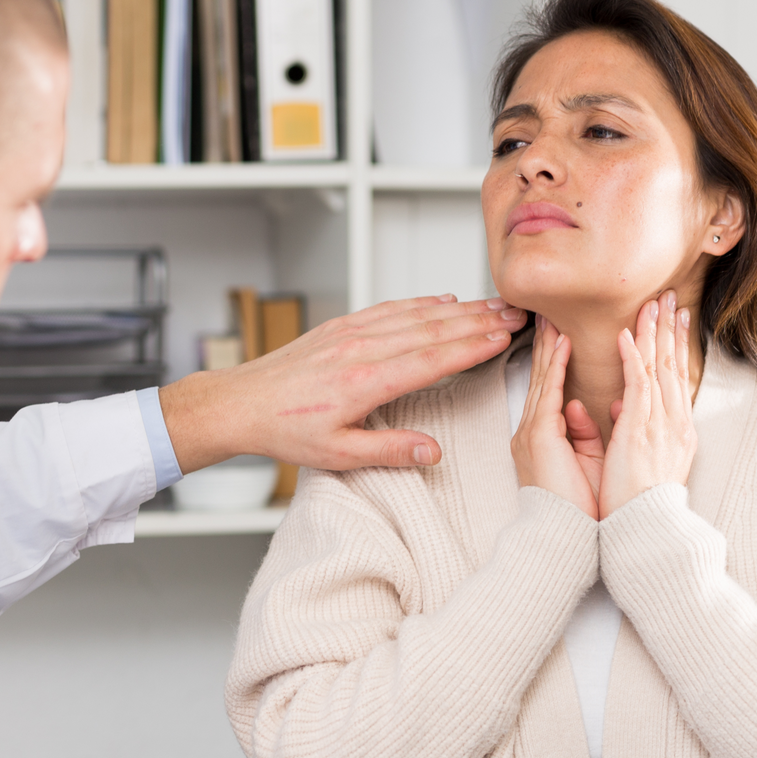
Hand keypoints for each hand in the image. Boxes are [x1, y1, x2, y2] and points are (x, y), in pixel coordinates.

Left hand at [159, 295, 525, 473]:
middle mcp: (360, 349)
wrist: (242, 403)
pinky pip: (389, 308)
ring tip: (493, 305)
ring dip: (458, 308)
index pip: (431, 359)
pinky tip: (443, 301)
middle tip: (515, 313)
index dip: (472, 347)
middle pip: (432, 329)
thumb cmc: (286, 432)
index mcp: (364, 382)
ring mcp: (350, 332)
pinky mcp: (341, 326)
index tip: (503, 337)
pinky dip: (421, 303)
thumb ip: (390, 451)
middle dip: (478, 320)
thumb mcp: (339, 455)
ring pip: (415, 314)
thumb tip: (434, 451)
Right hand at [510, 317, 606, 520]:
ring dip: (551, 345)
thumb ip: (585, 432)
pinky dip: (557, 366)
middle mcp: (532, 432)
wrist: (565, 535)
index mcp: (543, 439)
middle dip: (547, 344)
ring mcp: (532, 432)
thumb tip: (584, 406)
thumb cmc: (578, 508)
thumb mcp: (586, 461)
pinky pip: (548, 392)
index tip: (561, 335)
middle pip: (540, 377)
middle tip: (550, 313)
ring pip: (542, 378)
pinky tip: (563, 343)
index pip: (549, 390)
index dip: (555, 361)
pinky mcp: (539, 436)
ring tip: (555, 317)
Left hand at [598, 290, 697, 516]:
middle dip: (671, 330)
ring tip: (652, 304)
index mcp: (676, 431)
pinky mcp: (641, 431)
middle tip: (670, 298)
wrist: (644, 530)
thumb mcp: (637, 459)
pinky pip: (638, 385)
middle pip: (673, 365)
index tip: (674, 321)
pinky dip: (632, 357)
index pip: (675, 379)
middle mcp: (674, 424)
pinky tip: (626, 335)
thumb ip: (630, 427)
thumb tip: (619, 406)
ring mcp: (660, 426)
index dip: (674, 347)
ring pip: (658, 368)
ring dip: (654, 333)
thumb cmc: (638, 503)